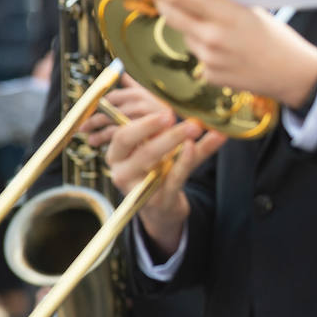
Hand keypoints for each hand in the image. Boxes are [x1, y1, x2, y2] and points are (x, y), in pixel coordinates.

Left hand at [82, 75, 169, 147]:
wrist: (184, 131)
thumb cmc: (164, 116)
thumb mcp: (152, 97)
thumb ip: (134, 85)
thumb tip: (121, 70)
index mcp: (139, 92)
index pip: (112, 96)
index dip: (99, 105)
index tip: (90, 111)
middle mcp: (139, 103)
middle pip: (108, 110)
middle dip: (94, 120)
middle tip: (84, 127)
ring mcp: (140, 118)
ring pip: (111, 123)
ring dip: (98, 132)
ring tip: (91, 139)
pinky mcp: (141, 131)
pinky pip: (116, 134)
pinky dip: (105, 139)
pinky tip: (100, 143)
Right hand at [105, 111, 225, 256]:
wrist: (163, 206)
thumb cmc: (161, 172)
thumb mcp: (164, 150)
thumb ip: (175, 130)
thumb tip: (198, 110)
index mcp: (118, 155)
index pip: (123, 135)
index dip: (145, 123)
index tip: (167, 113)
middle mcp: (122, 171)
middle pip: (135, 146)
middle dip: (156, 129)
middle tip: (178, 117)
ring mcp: (137, 187)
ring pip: (151, 160)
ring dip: (173, 141)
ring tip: (195, 128)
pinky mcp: (157, 200)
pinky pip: (173, 178)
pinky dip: (185, 161)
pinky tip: (194, 147)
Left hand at [143, 0, 316, 108]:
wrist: (293, 75)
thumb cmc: (278, 40)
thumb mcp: (254, 13)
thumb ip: (224, 4)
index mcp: (228, 16)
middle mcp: (214, 38)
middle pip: (172, 15)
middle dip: (163, 1)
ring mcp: (209, 59)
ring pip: (185, 35)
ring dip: (190, 27)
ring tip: (215, 28)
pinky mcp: (209, 75)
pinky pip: (196, 55)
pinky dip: (204, 50)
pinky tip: (225, 51)